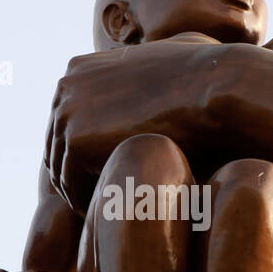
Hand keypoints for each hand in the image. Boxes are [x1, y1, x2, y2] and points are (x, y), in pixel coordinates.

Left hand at [45, 39, 242, 210]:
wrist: (215, 88)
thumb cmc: (203, 75)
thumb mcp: (159, 57)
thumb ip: (140, 69)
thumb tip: (153, 73)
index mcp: (77, 69)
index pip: (66, 120)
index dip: (82, 151)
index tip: (103, 174)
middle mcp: (64, 86)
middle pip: (57, 145)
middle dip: (76, 173)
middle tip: (103, 199)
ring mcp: (66, 114)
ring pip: (61, 169)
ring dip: (80, 192)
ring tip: (109, 211)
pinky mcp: (76, 143)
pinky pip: (70, 186)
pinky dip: (87, 204)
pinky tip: (113, 214)